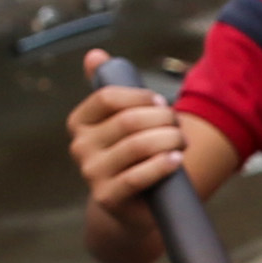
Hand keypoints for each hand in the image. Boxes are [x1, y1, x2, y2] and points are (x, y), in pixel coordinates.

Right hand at [67, 53, 192, 254]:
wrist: (132, 206)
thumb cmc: (131, 156)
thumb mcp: (120, 120)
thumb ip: (109, 86)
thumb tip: (95, 55)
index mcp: (79, 123)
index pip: (107, 97)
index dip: (140, 97)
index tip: (161, 103)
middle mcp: (79, 147)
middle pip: (127, 121)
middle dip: (162, 120)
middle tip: (179, 126)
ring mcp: (91, 174)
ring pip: (136, 146)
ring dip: (168, 140)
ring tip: (182, 142)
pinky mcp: (106, 198)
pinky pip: (137, 177)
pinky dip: (161, 165)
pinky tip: (176, 160)